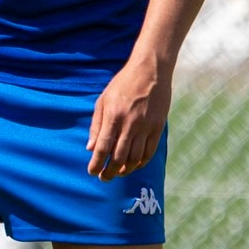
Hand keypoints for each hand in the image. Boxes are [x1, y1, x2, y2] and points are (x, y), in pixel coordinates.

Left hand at [87, 54, 171, 179]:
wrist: (151, 71)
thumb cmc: (123, 84)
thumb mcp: (103, 100)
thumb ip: (97, 125)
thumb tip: (90, 148)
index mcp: (113, 117)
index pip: (103, 147)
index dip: (96, 163)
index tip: (92, 172)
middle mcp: (130, 124)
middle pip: (119, 157)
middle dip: (110, 172)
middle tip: (104, 178)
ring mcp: (146, 126)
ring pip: (135, 158)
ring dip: (125, 169)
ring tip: (118, 173)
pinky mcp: (158, 127)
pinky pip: (149, 151)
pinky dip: (141, 162)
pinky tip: (134, 166)